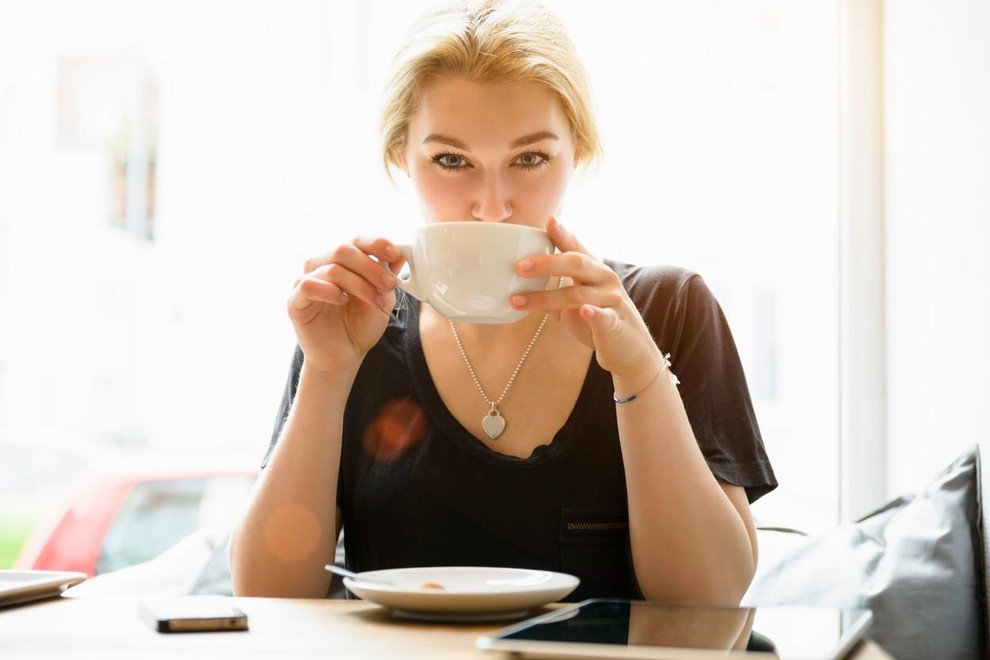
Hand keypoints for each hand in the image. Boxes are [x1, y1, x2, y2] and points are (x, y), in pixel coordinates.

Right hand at [288, 238, 400, 375]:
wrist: (345, 356)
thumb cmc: (360, 327)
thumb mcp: (383, 299)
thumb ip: (388, 277)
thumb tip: (400, 255)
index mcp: (341, 262)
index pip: (355, 241)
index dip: (375, 243)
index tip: (394, 253)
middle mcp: (321, 266)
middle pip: (343, 249)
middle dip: (370, 266)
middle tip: (389, 284)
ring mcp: (306, 282)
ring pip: (331, 269)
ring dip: (359, 284)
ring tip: (375, 302)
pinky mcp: (295, 301)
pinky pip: (308, 285)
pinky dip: (329, 291)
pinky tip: (343, 301)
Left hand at [510, 217, 660, 376]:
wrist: (629, 349)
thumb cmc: (596, 320)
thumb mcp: (574, 299)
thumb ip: (552, 287)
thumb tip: (515, 281)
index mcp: (592, 269)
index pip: (576, 246)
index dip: (562, 233)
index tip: (547, 221)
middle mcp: (604, 278)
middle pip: (576, 263)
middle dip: (547, 263)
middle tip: (519, 267)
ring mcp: (611, 300)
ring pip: (578, 294)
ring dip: (545, 298)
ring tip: (518, 300)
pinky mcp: (615, 324)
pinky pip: (603, 317)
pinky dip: (594, 313)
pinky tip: (584, 311)